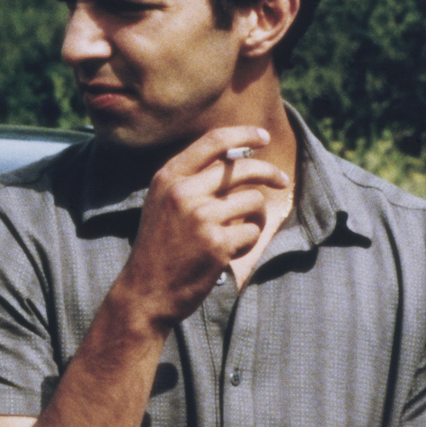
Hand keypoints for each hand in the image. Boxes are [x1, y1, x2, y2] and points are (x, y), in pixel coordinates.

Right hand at [115, 127, 289, 327]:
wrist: (145, 292)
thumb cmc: (158, 248)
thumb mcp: (161, 204)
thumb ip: (189, 180)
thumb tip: (234, 159)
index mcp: (168, 178)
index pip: (213, 141)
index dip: (243, 134)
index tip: (261, 137)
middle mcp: (184, 192)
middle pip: (242, 168)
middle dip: (268, 173)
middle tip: (281, 181)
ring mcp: (201, 217)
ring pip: (253, 201)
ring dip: (255, 218)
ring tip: (239, 233)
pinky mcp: (217, 243)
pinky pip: (252, 232)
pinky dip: (247, 243)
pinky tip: (229, 253)